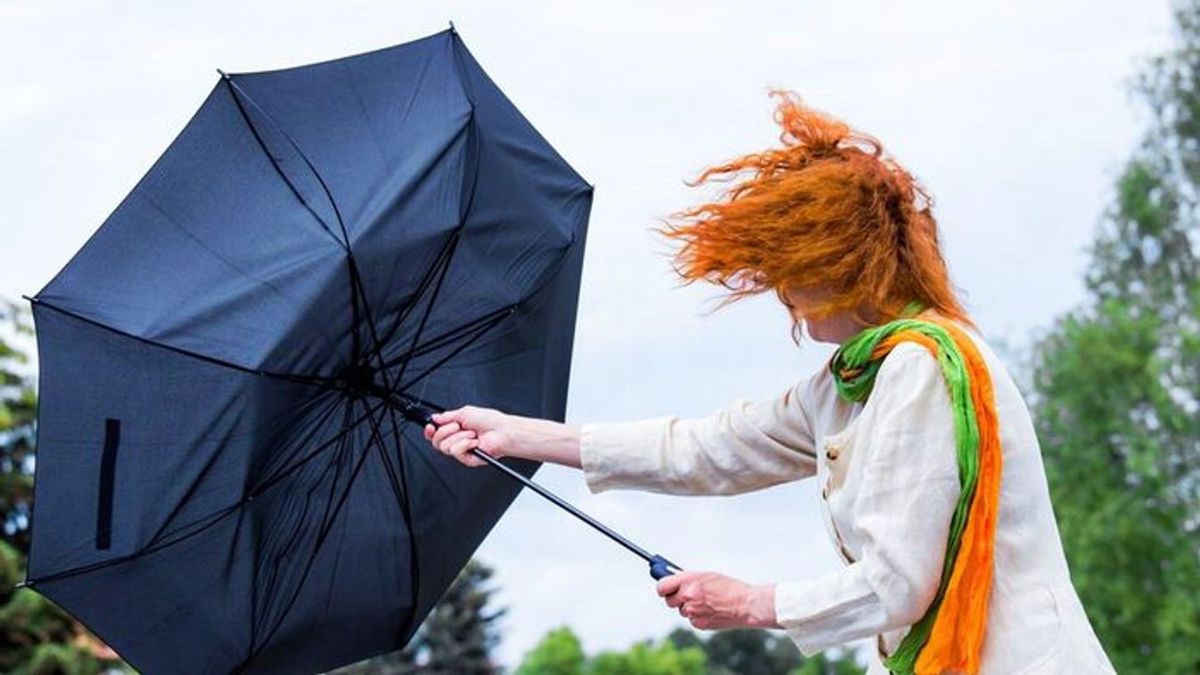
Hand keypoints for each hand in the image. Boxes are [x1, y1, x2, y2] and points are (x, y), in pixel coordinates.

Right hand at [423, 405, 510, 466]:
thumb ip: (447, 416)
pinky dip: (465, 444)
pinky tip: (474, 442)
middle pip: (436, 441)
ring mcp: (461, 450)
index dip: (429, 431)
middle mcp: (457, 440)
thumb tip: (435, 417)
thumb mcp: (465, 412)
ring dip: (459, 436)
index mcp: (455, 429)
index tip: (430, 426)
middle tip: (458, 426)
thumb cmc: (490, 421)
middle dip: (445, 431)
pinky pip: (455, 452)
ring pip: (444, 447)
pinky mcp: (466, 459)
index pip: (436, 433)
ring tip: (472, 433)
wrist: (502, 432)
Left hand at [656, 571, 777, 630]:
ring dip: (689, 608)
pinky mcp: (698, 624)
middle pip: (669, 601)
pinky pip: (692, 620)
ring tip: (706, 602)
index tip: (665, 589)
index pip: (662, 586)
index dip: (663, 588)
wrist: (746, 604)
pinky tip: (711, 611)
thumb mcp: (706, 575)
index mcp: (688, 580)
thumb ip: (688, 579)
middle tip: (686, 595)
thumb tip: (672, 580)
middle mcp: (687, 595)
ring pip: (682, 611)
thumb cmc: (728, 587)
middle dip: (676, 599)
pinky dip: (698, 617)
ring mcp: (692, 611)